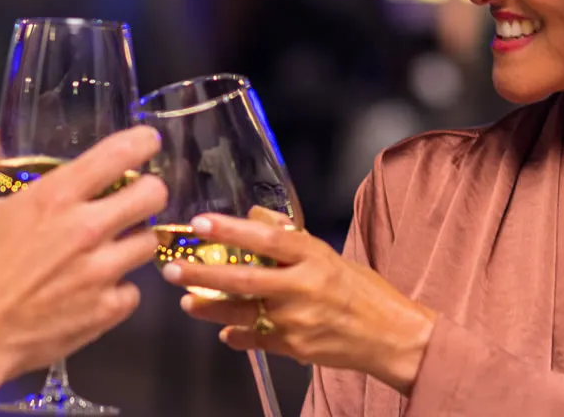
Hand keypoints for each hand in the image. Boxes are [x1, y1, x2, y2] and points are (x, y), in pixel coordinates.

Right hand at [0, 125, 167, 379]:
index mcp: (56, 198)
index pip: (120, 154)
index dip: (142, 142)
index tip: (147, 141)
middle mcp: (87, 230)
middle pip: (153, 195)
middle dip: (149, 191)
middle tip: (136, 196)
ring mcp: (101, 272)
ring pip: (149, 242)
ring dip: (135, 238)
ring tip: (114, 244)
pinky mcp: (106, 309)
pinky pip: (133, 290)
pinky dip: (120, 287)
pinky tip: (98, 286)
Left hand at [164, 208, 436, 394]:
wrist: (390, 337)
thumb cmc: (361, 291)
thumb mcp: (329, 253)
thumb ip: (290, 237)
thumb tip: (253, 216)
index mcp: (314, 257)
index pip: (267, 237)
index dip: (231, 229)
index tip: (201, 222)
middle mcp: (304, 287)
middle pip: (244, 277)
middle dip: (203, 273)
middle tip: (173, 268)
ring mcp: (298, 321)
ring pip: (242, 312)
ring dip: (209, 308)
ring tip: (187, 301)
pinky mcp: (295, 348)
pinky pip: (255, 340)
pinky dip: (235, 335)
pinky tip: (222, 330)